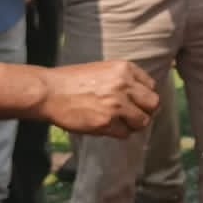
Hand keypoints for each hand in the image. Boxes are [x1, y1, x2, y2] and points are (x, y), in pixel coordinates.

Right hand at [40, 60, 159, 136]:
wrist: (49, 92)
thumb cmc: (72, 81)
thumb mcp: (103, 70)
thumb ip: (123, 80)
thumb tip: (141, 97)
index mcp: (125, 68)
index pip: (151, 86)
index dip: (144, 97)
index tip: (137, 103)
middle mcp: (124, 84)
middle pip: (153, 104)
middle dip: (145, 112)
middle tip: (133, 116)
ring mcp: (117, 104)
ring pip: (142, 121)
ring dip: (132, 125)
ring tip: (118, 123)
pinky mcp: (106, 122)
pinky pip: (125, 134)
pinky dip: (118, 133)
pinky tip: (105, 127)